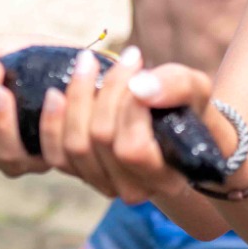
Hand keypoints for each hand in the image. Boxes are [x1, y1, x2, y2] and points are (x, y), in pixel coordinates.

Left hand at [41, 47, 213, 203]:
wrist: (172, 126)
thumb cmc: (187, 109)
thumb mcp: (195, 90)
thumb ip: (175, 86)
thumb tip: (140, 87)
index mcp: (166, 177)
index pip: (133, 148)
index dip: (129, 105)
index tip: (137, 62)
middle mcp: (134, 190)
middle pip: (101, 139)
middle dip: (106, 90)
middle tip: (120, 58)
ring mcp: (104, 184)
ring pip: (75, 145)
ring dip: (77, 98)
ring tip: (88, 64)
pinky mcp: (81, 174)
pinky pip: (55, 154)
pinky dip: (52, 121)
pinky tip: (57, 93)